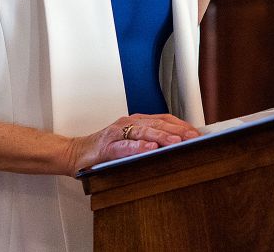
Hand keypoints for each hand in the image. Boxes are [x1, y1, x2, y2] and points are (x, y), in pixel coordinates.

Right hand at [67, 113, 200, 174]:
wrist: (76, 153)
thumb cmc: (104, 149)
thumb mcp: (130, 143)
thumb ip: (148, 141)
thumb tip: (175, 146)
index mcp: (136, 122)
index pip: (164, 119)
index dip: (181, 125)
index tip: (197, 132)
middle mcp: (128, 123)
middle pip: (158, 124)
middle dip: (178, 130)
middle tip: (194, 137)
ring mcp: (117, 133)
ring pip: (143, 132)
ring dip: (162, 136)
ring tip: (177, 142)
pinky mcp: (107, 146)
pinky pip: (125, 146)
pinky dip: (138, 146)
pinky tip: (150, 148)